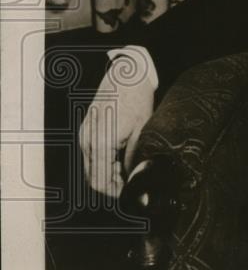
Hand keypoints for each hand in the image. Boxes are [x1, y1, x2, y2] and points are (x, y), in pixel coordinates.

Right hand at [78, 45, 156, 197]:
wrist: (126, 75)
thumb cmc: (136, 98)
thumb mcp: (141, 130)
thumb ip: (134, 156)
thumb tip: (134, 176)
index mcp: (100, 143)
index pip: (100, 181)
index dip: (115, 193)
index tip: (129, 194)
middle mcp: (87, 141)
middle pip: (92, 178)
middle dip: (111, 187)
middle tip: (131, 187)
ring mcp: (84, 135)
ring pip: (90, 168)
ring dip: (107, 176)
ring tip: (128, 175)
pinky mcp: (86, 131)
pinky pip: (91, 156)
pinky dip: (103, 164)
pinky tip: (120, 162)